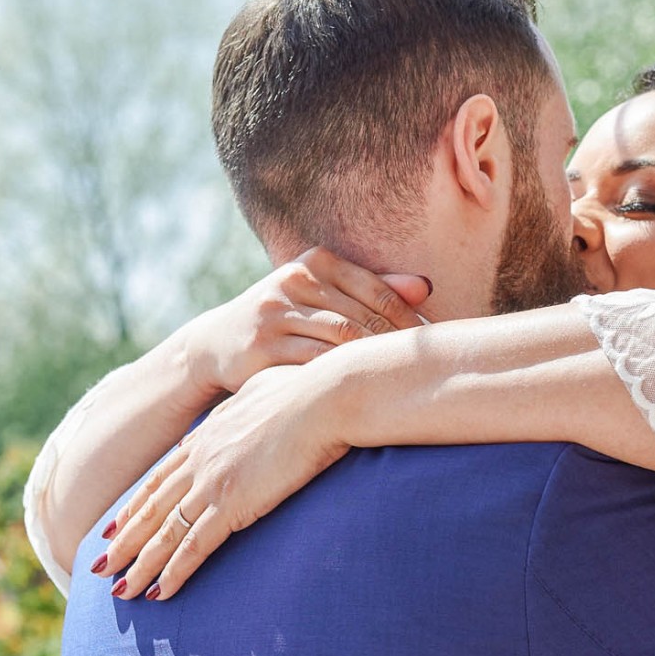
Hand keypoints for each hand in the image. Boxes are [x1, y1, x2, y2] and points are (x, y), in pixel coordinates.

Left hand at [98, 363, 351, 600]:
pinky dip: (174, 573)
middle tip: (100, 565)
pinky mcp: (233, 504)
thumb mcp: (266, 389)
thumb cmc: (310, 391)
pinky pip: (194, 547)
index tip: (115, 524)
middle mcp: (200, 460)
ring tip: (120, 592)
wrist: (324, 398)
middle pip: (151, 508)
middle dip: (123, 541)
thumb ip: (249, 402)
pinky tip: (159, 594)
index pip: (161, 476)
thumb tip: (253, 399)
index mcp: (208, 434)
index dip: (135, 503)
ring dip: (139, 566)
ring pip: (163, 534)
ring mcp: (213, 482)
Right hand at [176, 247, 429, 397]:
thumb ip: (372, 289)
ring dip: (376, 362)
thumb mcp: (322, 297)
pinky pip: (315, 362)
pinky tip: (366, 393)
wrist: (216, 343)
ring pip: (343, 338)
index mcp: (317, 262)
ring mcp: (277, 311)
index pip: (379, 292)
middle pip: (365, 316)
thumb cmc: (285, 320)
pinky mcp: (263, 344)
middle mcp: (296, 280)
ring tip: (404, 383)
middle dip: (399, 345)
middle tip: (429, 372)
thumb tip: (426, 288)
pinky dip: (344, 377)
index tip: (437, 349)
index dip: (412, 322)